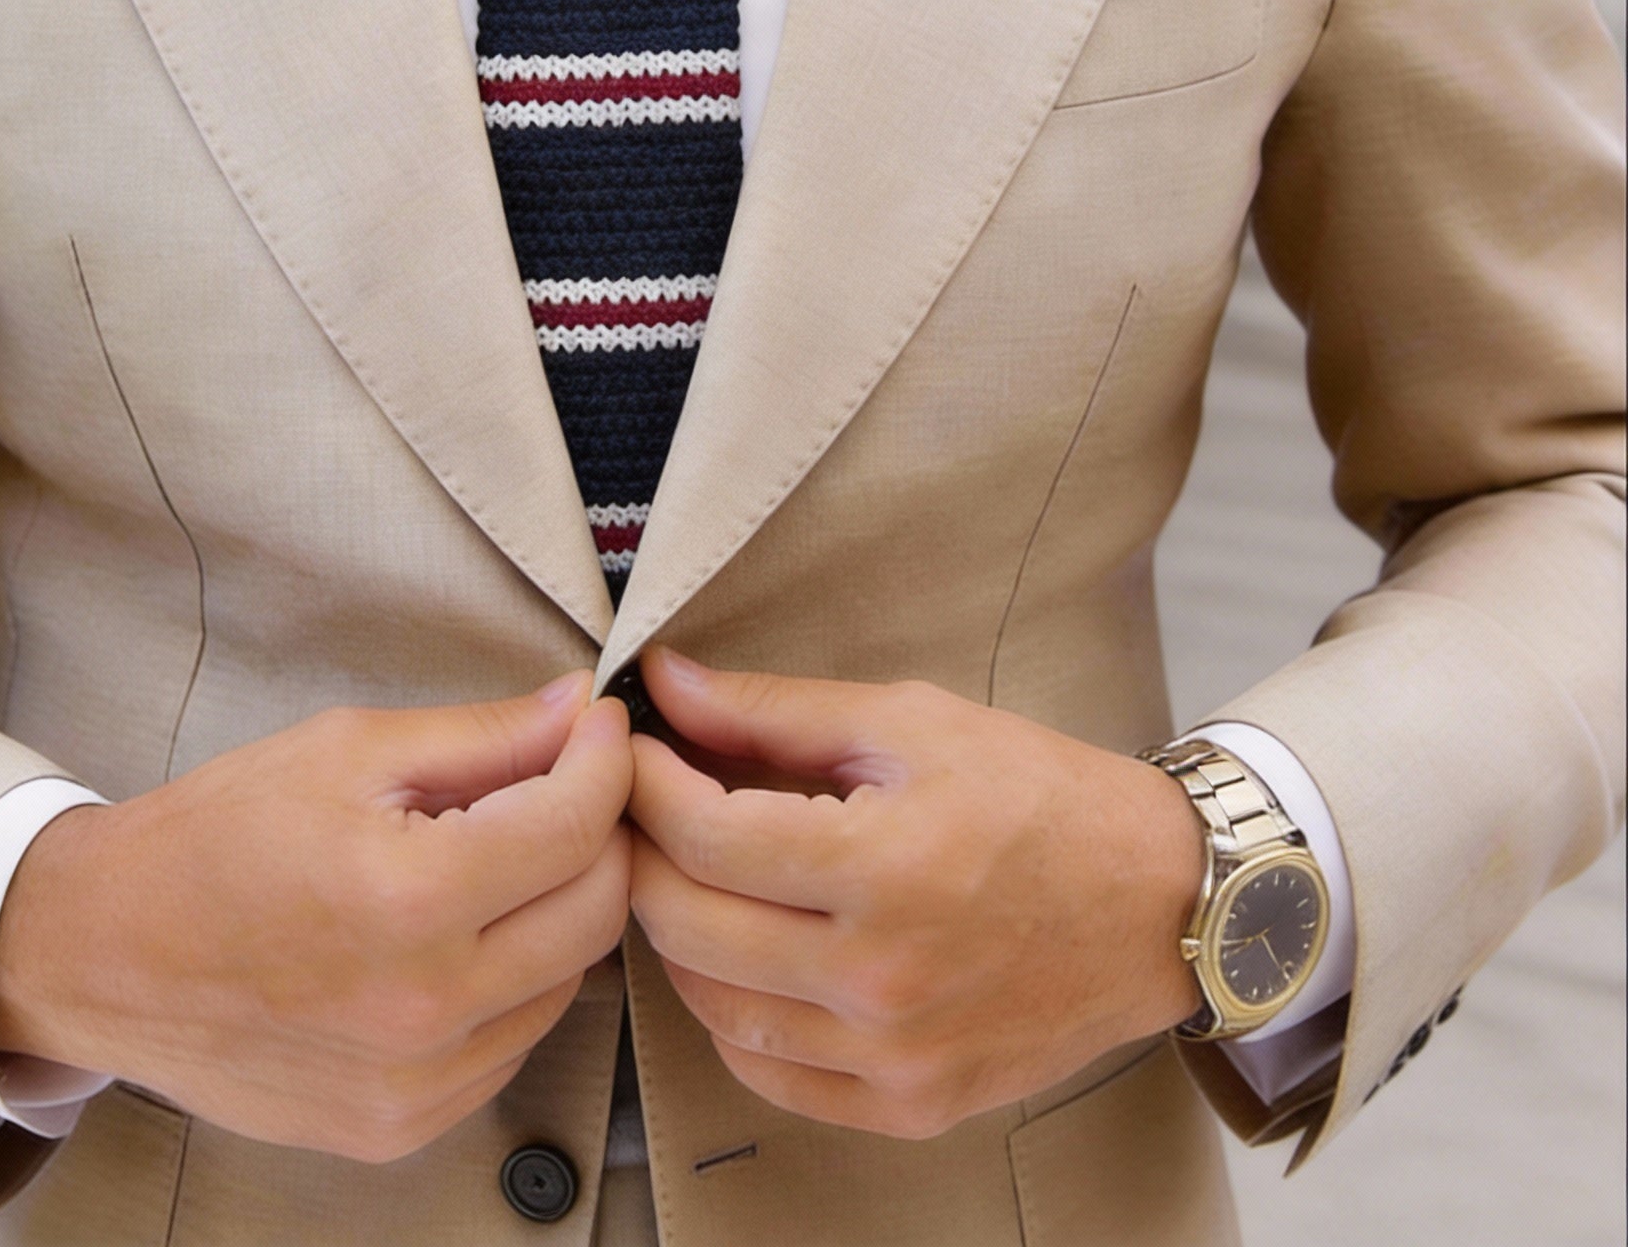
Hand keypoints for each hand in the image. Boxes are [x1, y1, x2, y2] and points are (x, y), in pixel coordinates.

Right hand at [0, 676, 633, 1161]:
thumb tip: (580, 710)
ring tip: (493, 858)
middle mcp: (424, 1008)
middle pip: (596, 910)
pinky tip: (457, 934)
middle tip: (560, 783)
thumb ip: (482, 735)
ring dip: (556, 908)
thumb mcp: (348, 750)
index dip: (604, 759)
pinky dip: (512, 981)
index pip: (576, 825)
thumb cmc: (215, 837)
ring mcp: (416, 1084)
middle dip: (597, 831)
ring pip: (568, 981)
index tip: (597, 727)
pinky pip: (512, 1042)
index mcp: (408, 898)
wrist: (104, 953)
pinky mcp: (401, 1126)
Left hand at [626, 650, 1201, 1139]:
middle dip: (642, 852)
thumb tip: (666, 683)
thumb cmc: (1039, 797)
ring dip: (677, 934)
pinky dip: (731, 1016)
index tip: (632, 749)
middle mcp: (883, 977)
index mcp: (886, 867)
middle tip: (644, 806)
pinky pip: (769, 1076)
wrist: (1158, 902)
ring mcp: (896, 1056)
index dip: (644, 783)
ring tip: (691, 873)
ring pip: (712, 1008)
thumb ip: (775, 710)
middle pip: (686, 924)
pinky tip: (743, 956)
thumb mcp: (910, 722)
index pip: (703, 835)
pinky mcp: (911, 1105)